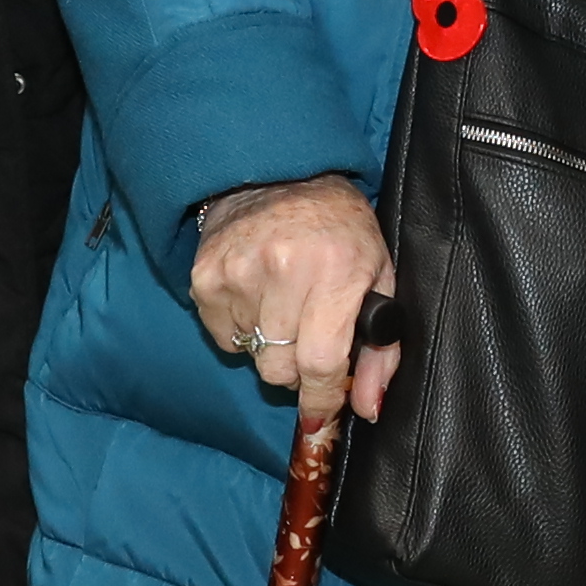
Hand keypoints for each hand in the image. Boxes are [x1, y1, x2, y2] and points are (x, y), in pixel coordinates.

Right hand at [189, 172, 401, 433]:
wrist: (282, 170)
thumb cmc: (342, 230)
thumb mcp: (379, 278)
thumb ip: (380, 351)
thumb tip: (368, 409)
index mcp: (335, 270)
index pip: (319, 362)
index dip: (321, 398)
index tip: (322, 414)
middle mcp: (282, 269)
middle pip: (280, 369)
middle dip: (298, 370)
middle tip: (309, 339)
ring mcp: (238, 270)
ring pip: (252, 356)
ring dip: (271, 345)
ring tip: (284, 304)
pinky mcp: (205, 275)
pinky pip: (224, 337)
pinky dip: (242, 329)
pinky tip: (258, 295)